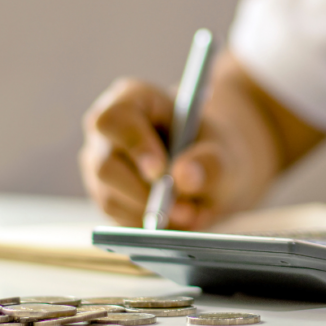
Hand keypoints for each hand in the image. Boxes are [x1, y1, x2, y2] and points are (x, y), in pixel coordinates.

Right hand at [79, 53, 281, 229]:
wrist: (213, 172)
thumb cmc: (214, 149)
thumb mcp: (224, 152)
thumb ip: (209, 162)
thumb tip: (183, 177)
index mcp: (132, 100)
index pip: (115, 119)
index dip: (134, 145)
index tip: (159, 171)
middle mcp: (107, 133)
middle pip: (106, 166)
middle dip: (145, 193)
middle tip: (184, 210)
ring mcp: (101, 166)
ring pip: (110, 197)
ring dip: (150, 214)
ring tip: (191, 215)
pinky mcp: (107, 197)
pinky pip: (117, 219)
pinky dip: (148, 226)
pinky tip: (177, 221)